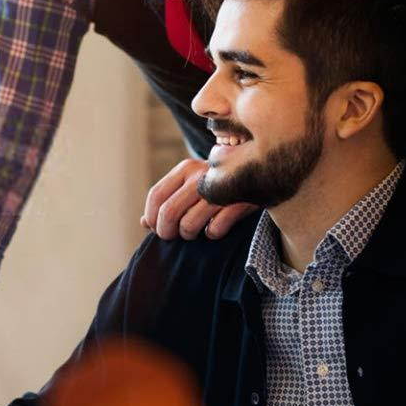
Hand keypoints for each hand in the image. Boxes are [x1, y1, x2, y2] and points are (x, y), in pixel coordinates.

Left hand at [141, 157, 255, 239]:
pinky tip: (215, 229)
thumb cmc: (218, 184)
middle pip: (169, 212)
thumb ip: (167, 200)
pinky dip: (212, 234)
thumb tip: (144, 223)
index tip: (156, 229)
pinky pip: (215, 229)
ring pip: (189, 224)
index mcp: (185, 169)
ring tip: (195, 232)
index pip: (156, 196)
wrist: (260, 173)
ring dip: (189, 234)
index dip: (152, 217)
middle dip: (166, 231)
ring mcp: (220, 188)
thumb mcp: (191, 185)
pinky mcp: (240, 201)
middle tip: (173, 236)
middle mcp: (200, 175)